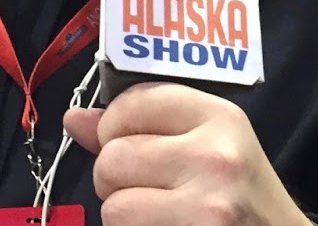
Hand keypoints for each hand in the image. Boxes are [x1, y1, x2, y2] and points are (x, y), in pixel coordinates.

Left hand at [64, 83, 310, 225]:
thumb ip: (145, 127)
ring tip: (162, 214)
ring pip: (113, 205)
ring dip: (125, 215)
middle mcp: (215, 157)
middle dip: (118, 179)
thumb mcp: (210, 147)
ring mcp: (205, 206)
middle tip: (152, 190)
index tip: (134, 143)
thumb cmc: (242, 196)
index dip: (117, 126)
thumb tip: (75, 118)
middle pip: (113, 157)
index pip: (135, 102)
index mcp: (221, 118)